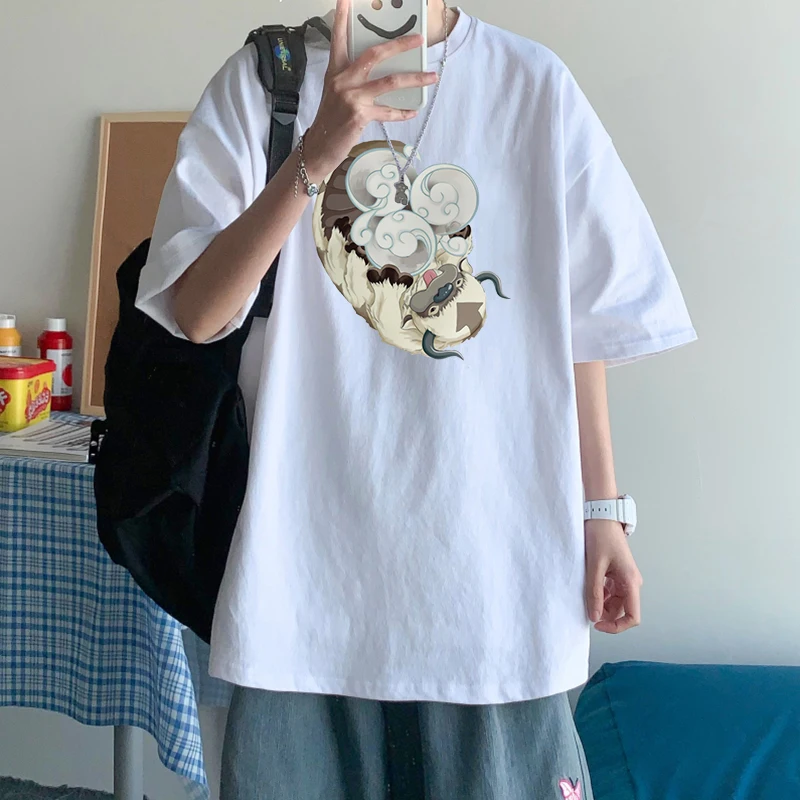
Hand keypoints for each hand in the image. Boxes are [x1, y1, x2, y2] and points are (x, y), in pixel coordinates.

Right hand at [303, 0, 437, 179]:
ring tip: (431, 77)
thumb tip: (379, 71)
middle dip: (400, 44)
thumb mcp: (336, 92)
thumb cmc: (330, 120)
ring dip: (414, 79)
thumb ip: (353, 78)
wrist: (319, 147)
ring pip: (389, 81)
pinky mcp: (359, 115)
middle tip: (418, 38)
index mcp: (336, 71)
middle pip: (375, 54)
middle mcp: (343, 80)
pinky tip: (412, 110)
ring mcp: (351, 97)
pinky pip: (388, 111)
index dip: (341, 17)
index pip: (339, 38)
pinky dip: (402, 112)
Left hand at [584, 519, 642, 633]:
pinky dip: (599, 594)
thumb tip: (594, 617)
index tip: (597, 624)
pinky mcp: (617, 574)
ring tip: (585, 593)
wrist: (602, 516)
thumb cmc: (601, 536)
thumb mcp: (594, 566)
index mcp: (631, 581)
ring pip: (614, 602)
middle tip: (585, 607)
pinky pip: (610, 592)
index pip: (633, 617)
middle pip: (621, 611)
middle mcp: (631, 582)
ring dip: (600, 603)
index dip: (616, 626)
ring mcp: (624, 578)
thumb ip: (595, 592)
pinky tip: (588, 586)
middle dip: (604, 614)